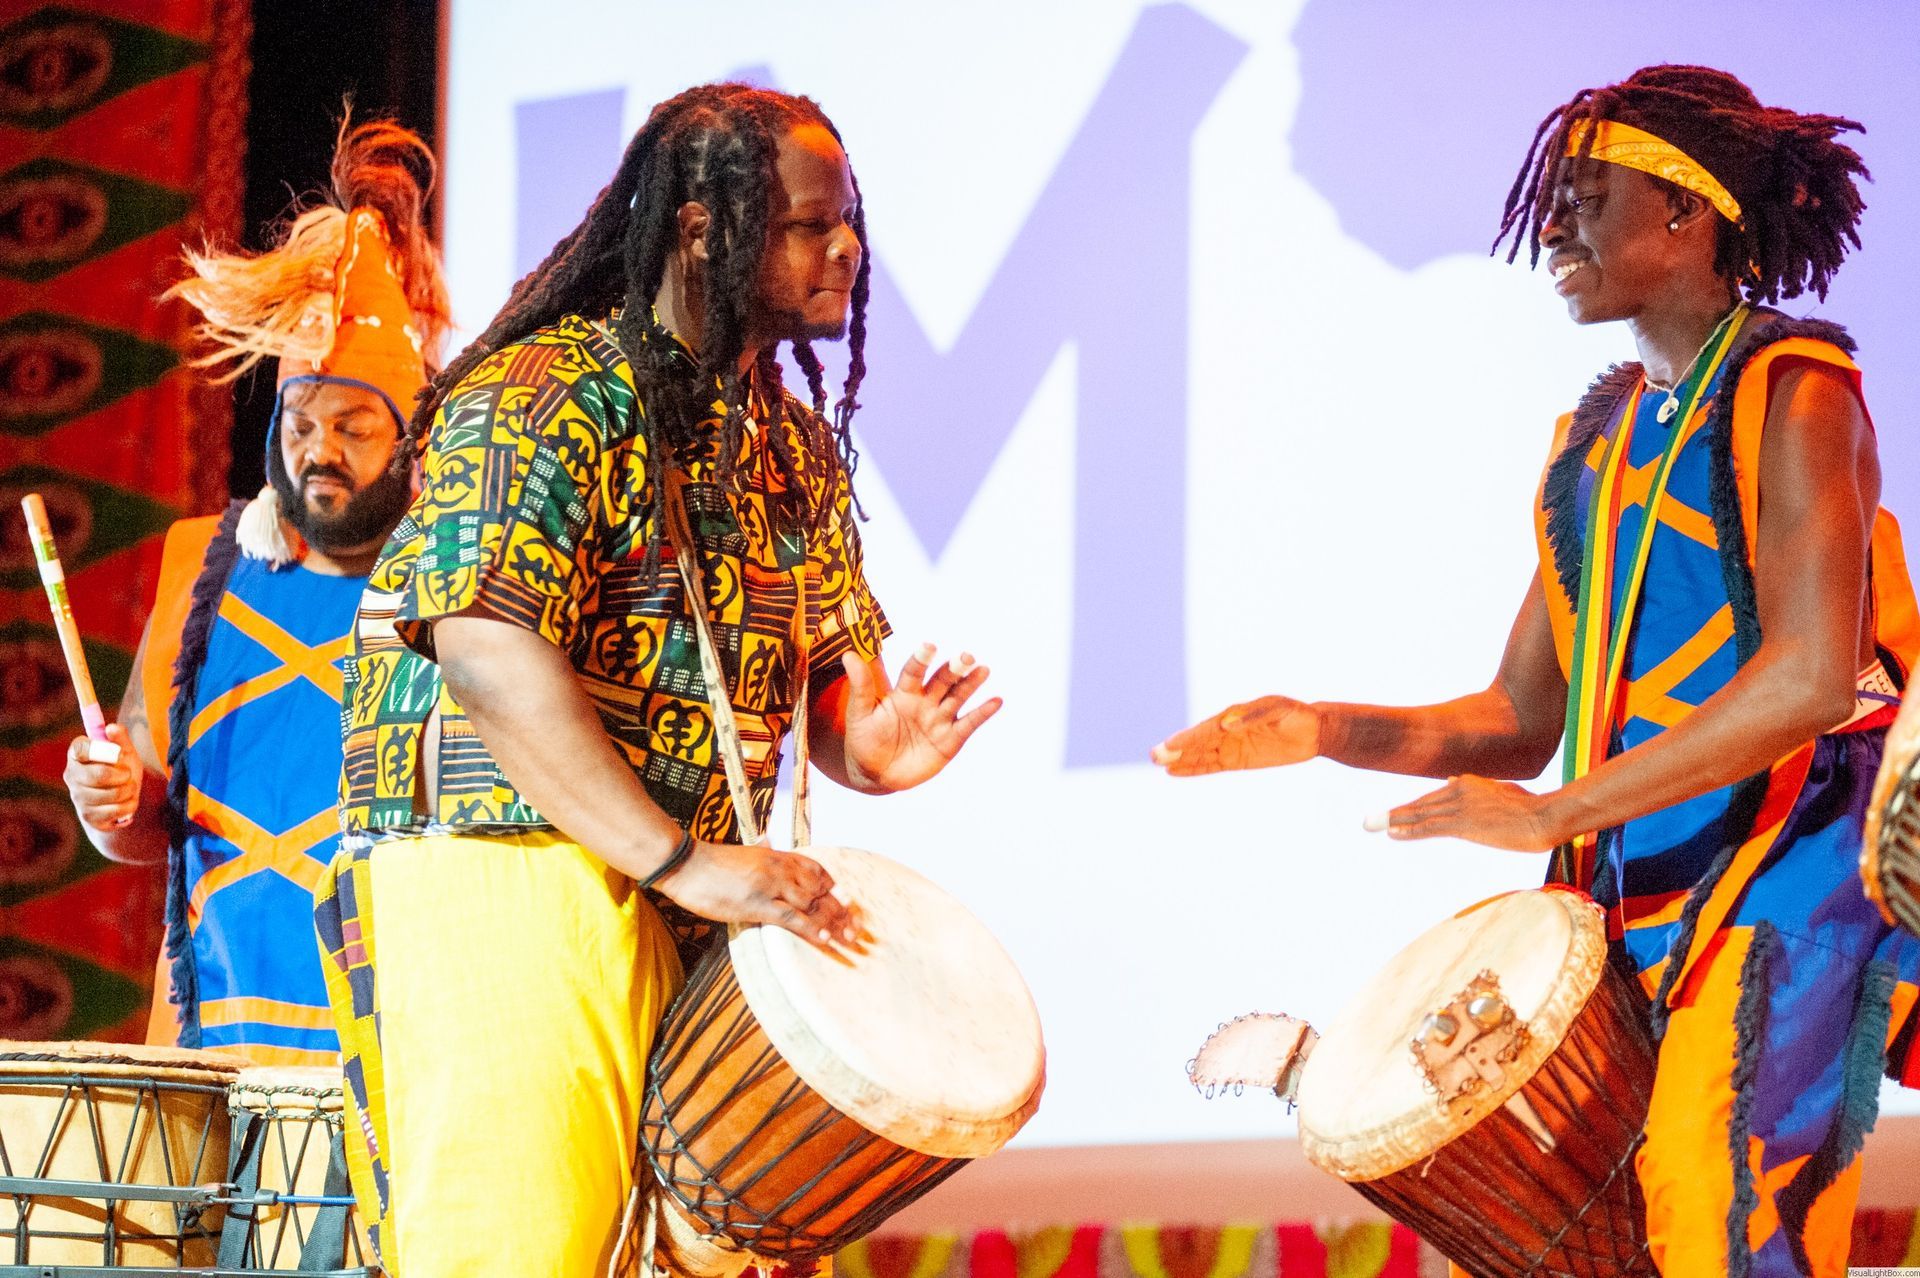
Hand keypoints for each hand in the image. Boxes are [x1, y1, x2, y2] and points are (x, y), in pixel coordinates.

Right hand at [63, 725, 139, 832]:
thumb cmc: (120, 770)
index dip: (103, 750)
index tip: (120, 753)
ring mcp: (78, 797)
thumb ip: (120, 739)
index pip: (80, 748)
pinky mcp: (88, 816)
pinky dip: (130, 805)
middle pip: (99, 775)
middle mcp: (72, 775)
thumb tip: (111, 728)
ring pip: (111, 795)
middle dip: (123, 775)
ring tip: (129, 787)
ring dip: (129, 790)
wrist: (121, 799)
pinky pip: (116, 810)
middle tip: (128, 774)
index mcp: (77, 754)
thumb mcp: (124, 752)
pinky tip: (127, 802)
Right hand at [653, 839, 856, 946]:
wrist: (686, 864)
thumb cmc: (709, 863)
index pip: (814, 868)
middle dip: (840, 908)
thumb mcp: (743, 855)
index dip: (833, 886)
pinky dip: (812, 928)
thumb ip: (760, 851)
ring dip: (834, 922)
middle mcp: (779, 868)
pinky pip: (791, 918)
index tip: (847, 899)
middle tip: (857, 926)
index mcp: (775, 856)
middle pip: (819, 888)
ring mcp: (769, 885)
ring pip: (811, 903)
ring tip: (850, 938)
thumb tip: (767, 841)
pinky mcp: (757, 904)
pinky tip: (826, 939)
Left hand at [839, 644, 1001, 792]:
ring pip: (958, 697)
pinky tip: (996, 701)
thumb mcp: (859, 715)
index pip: (914, 672)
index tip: (929, 647)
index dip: (921, 660)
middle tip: (964, 657)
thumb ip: (860, 687)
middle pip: (942, 681)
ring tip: (983, 670)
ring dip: (971, 684)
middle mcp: (925, 701)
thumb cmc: (865, 740)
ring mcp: (940, 719)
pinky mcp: (951, 739)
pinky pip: (968, 723)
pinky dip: (982, 713)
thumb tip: (848, 655)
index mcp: (904, 692)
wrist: (876, 774)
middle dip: (953, 669)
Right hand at [1152, 695, 1320, 775]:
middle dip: (1177, 749)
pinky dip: (1194, 769)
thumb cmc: (1296, 714)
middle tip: (1154, 756)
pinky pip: (1212, 766)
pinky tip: (1176, 772)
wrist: (1313, 730)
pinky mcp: (1237, 760)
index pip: (1207, 729)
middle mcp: (1227, 730)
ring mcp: (1231, 746)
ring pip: (1201, 755)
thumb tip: (1228, 725)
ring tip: (1158, 764)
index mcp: (1234, 714)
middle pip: (1198, 742)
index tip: (1172, 744)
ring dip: (1180, 760)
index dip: (1190, 737)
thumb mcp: (1279, 710)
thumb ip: (1253, 716)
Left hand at [1379, 775, 1559, 851]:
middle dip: (1394, 814)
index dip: (1413, 808)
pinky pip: (1429, 827)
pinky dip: (1409, 830)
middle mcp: (1459, 790)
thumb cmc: (1531, 807)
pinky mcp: (1464, 823)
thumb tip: (1452, 781)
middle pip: (1420, 804)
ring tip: (1371, 825)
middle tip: (1369, 821)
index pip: (1433, 797)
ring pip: (1420, 814)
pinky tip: (1393, 833)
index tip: (1395, 815)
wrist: (1545, 816)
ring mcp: (1460, 807)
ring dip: (1394, 821)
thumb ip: (1476, 787)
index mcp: (1468, 783)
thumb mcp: (1500, 790)